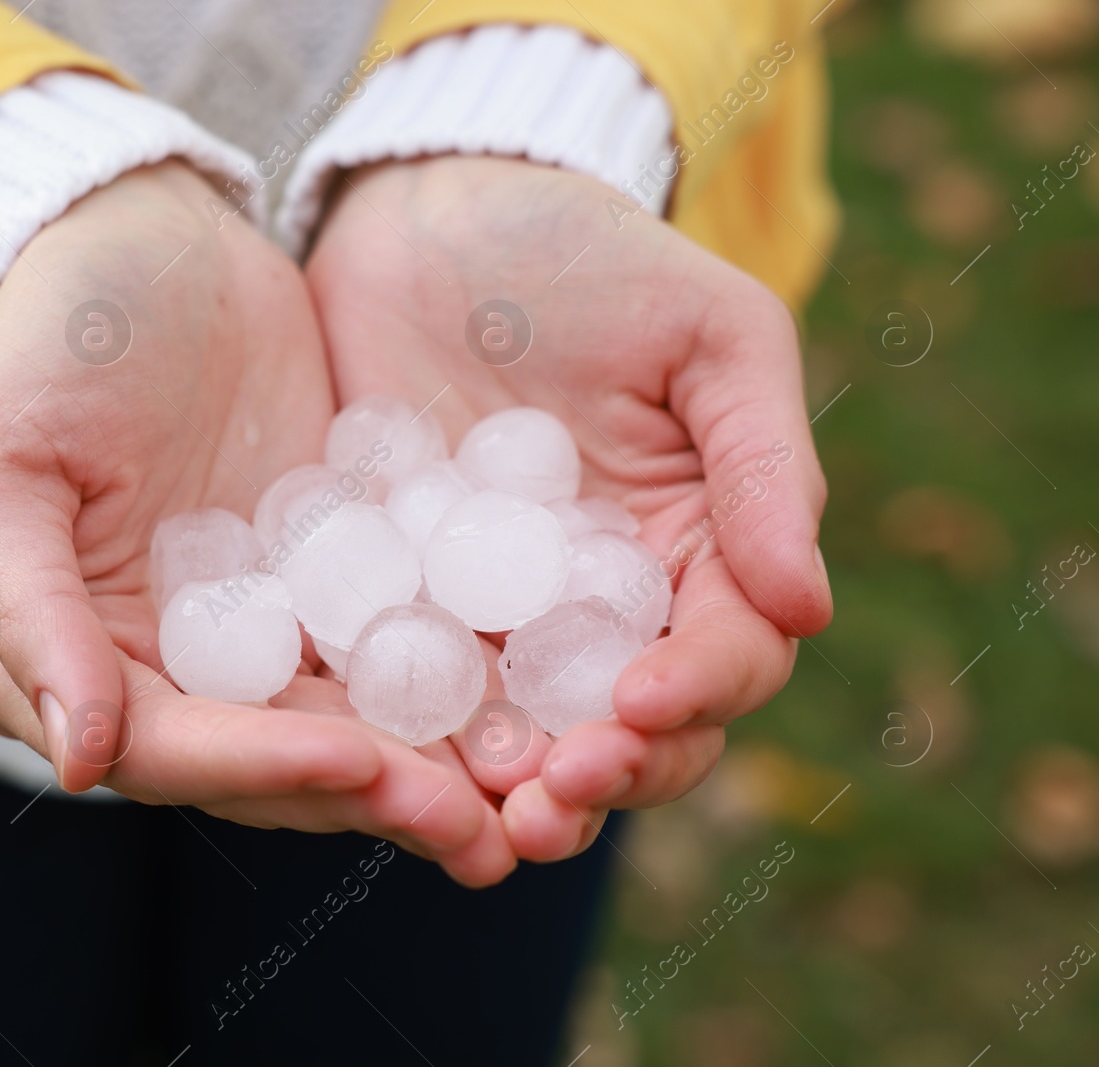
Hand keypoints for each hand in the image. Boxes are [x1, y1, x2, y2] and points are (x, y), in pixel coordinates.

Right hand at [0, 162, 512, 884]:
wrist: (148, 238)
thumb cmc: (50, 336)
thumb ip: (27, 610)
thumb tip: (79, 760)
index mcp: (58, 665)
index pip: (166, 747)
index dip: (260, 764)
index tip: (360, 761)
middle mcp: (157, 674)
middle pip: (269, 764)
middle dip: (371, 795)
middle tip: (480, 828)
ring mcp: (253, 635)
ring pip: (345, 727)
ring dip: (429, 770)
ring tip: (526, 797)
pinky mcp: (328, 588)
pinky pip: (395, 649)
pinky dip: (457, 685)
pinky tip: (535, 705)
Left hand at [305, 155, 832, 860]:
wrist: (434, 213)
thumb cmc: (591, 258)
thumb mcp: (709, 335)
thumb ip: (762, 465)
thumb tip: (806, 609)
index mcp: (694, 553)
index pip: (723, 654)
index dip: (696, 692)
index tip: (644, 701)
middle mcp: (599, 607)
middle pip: (624, 727)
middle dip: (603, 776)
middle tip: (554, 798)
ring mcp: (495, 615)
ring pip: (519, 735)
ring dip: (508, 791)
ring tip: (482, 821)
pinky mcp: (395, 603)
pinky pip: (403, 687)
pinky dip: (404, 738)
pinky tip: (380, 763)